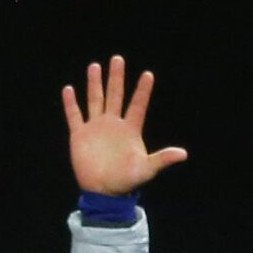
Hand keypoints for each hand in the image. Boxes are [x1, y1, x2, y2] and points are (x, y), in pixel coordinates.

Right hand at [62, 56, 186, 196]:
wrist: (104, 193)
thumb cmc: (126, 182)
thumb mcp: (146, 169)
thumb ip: (162, 159)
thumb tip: (184, 154)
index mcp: (130, 130)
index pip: (137, 105)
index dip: (143, 91)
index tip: (148, 74)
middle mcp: (113, 124)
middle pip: (115, 96)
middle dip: (116, 78)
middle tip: (117, 58)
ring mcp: (95, 128)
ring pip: (95, 100)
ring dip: (94, 84)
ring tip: (95, 66)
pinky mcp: (80, 135)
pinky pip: (75, 115)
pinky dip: (71, 103)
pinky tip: (69, 89)